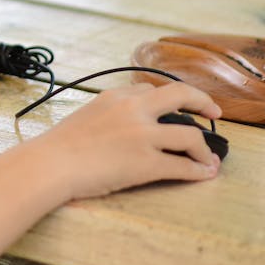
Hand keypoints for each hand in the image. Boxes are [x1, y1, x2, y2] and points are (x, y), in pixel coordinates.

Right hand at [32, 81, 222, 199]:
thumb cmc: (58, 147)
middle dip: (203, 102)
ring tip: (209, 159)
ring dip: (205, 149)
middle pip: (180, 95)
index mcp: (115, 96)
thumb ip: (108, 115)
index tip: (180, 106)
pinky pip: (182, 166)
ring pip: (190, 136)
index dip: (170, 99)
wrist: (50, 164)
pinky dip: (199, 170)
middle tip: (214, 113)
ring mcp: (141, 136)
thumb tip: (121, 129)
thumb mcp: (85, 116)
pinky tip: (205, 174)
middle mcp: (132, 110)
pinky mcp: (145, 163)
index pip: (151, 89)